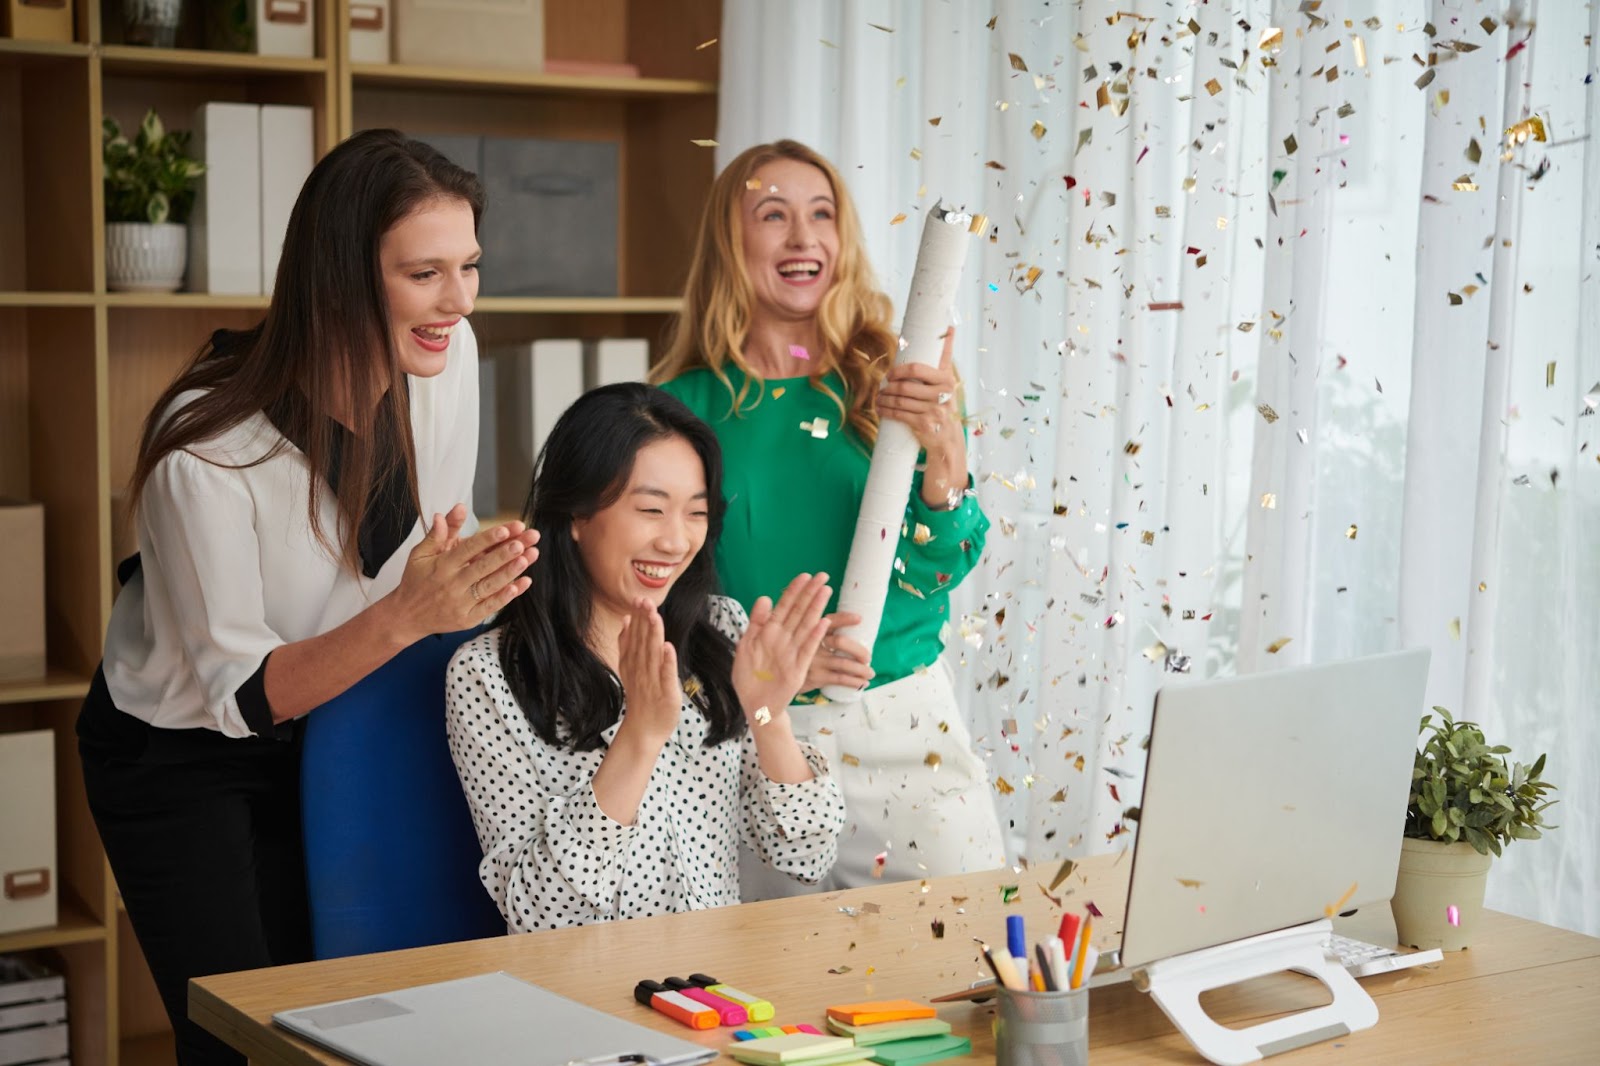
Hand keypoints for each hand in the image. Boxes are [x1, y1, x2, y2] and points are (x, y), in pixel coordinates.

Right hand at [385, 504, 538, 641]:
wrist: (406, 617)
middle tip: (523, 541)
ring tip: (529, 556)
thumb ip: (439, 533)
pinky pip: (490, 606)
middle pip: (483, 566)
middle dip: (504, 553)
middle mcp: (452, 584)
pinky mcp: (468, 619)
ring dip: (510, 572)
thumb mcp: (420, 554)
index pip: (468, 549)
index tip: (506, 529)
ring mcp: (461, 603)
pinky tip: (523, 582)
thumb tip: (452, 510)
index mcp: (442, 565)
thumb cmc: (415, 580)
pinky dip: (507, 595)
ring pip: (490, 586)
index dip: (488, 539)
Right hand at [614, 598, 682, 745]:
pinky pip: (666, 675)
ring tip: (655, 616)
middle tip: (645, 600)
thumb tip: (627, 620)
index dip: (638, 617)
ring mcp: (653, 681)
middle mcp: (641, 669)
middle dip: (645, 620)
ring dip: (654, 635)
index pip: (636, 636)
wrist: (643, 729)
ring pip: (653, 654)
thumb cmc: (641, 696)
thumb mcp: (630, 668)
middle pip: (643, 641)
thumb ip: (628, 644)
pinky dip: (667, 662)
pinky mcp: (666, 693)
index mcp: (633, 662)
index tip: (639, 599)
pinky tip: (668, 647)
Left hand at [733, 572, 831, 726]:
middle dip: (810, 593)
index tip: (805, 576)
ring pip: (806, 626)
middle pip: (799, 611)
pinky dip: (815, 636)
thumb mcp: (746, 645)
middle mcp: (784, 639)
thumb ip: (756, 622)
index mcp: (770, 632)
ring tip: (825, 591)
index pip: (784, 606)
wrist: (753, 704)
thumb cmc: (748, 676)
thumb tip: (764, 598)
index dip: (794, 591)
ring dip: (816, 608)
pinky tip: (823, 622)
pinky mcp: (798, 668)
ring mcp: (792, 652)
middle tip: (823, 576)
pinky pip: (807, 649)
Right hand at [801, 611, 874, 692]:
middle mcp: (812, 643)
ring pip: (843, 663)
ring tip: (870, 673)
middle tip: (868, 657)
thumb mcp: (804, 640)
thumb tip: (849, 624)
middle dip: (858, 649)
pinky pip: (840, 678)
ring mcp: (814, 661)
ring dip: (861, 669)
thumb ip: (819, 631)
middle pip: (840, 642)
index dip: (845, 619)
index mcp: (812, 630)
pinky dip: (854, 681)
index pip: (830, 620)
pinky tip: (862, 683)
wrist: (783, 678)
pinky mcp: (815, 677)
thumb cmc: (798, 656)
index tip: (860, 619)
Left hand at [877, 326, 963, 455]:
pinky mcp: (925, 425)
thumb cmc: (943, 402)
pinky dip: (886, 411)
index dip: (900, 370)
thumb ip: (945, 356)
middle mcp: (942, 395)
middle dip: (889, 386)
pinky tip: (880, 409)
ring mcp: (934, 411)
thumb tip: (949, 328)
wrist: (948, 436)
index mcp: (946, 379)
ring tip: (878, 398)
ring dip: (884, 399)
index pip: (917, 369)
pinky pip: (900, 415)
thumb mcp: (947, 379)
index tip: (890, 373)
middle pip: (905, 386)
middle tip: (882, 386)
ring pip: (900, 401)